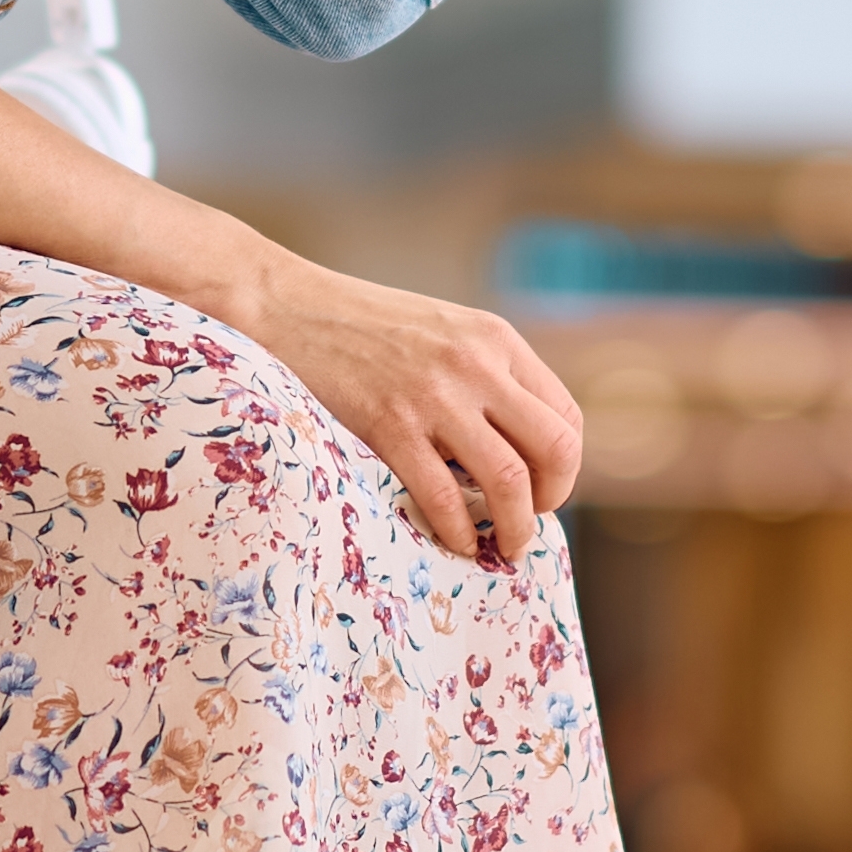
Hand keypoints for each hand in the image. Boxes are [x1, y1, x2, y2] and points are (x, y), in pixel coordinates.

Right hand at [235, 249, 579, 567]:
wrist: (285, 303)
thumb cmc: (358, 324)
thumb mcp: (440, 331)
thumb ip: (480, 375)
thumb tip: (507, 448)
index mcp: (495, 339)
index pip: (566, 415)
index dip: (563, 466)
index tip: (539, 489)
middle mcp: (477, 365)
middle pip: (556, 448)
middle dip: (552, 499)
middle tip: (529, 522)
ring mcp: (434, 395)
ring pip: (509, 479)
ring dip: (516, 527)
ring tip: (505, 548)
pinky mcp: (389, 425)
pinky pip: (443, 496)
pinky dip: (459, 530)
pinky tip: (455, 541)